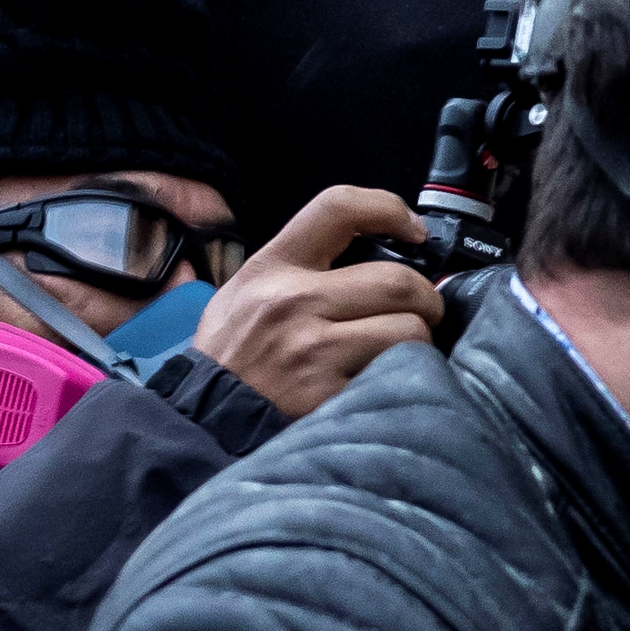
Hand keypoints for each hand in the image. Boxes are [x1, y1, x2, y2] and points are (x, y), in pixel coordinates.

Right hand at [190, 184, 445, 420]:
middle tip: (423, 313)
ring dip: (419, 344)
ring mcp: (313, 351)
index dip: (389, 209)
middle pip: (398, 281)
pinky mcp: (329, 396)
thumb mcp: (246, 293)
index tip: (415, 231)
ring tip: (401, 354)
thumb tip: (378, 258)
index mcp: (273, 268)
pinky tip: (383, 386)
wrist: (202, 422)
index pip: (338, 208)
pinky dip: (403, 381)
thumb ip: (301, 269)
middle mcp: (294, 302)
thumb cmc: (232, 358)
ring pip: (409, 331)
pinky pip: (397, 378)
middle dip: (427, 299)